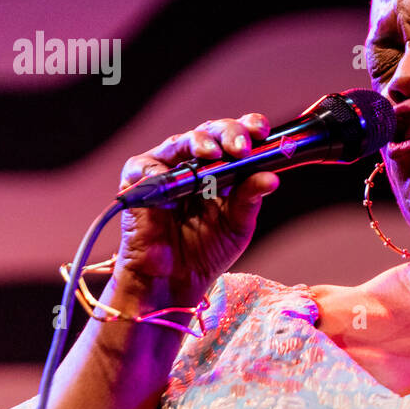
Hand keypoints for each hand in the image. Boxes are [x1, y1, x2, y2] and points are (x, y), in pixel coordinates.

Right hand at [114, 114, 279, 306]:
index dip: (249, 128)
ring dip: (200, 143)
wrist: (173, 281)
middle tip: (241, 148)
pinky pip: (148, 165)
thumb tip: (270, 177)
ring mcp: (166, 167)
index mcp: (222, 168)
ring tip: (214, 152)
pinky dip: (161, 168)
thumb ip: (249, 199)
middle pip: (212, 132)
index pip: (236, 138)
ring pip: (182, 141)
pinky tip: (174, 176)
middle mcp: (194, 161)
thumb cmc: (206, 250)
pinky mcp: (138, 179)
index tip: (262, 131)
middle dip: (229, 133)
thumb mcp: (236, 224)